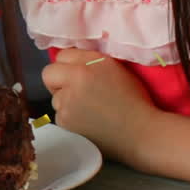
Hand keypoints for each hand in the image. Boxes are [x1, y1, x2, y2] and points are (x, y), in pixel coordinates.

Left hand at [42, 49, 157, 164]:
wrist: (141, 133)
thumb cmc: (133, 99)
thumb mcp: (114, 68)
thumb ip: (88, 60)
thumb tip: (68, 60)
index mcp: (87, 66)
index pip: (61, 55)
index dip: (68, 65)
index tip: (77, 73)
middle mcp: (73, 82)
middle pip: (49, 75)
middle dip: (58, 80)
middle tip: (73, 90)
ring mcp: (66, 105)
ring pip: (55, 97)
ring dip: (65, 101)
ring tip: (88, 110)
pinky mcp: (64, 123)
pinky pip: (59, 115)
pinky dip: (69, 118)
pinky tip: (87, 122)